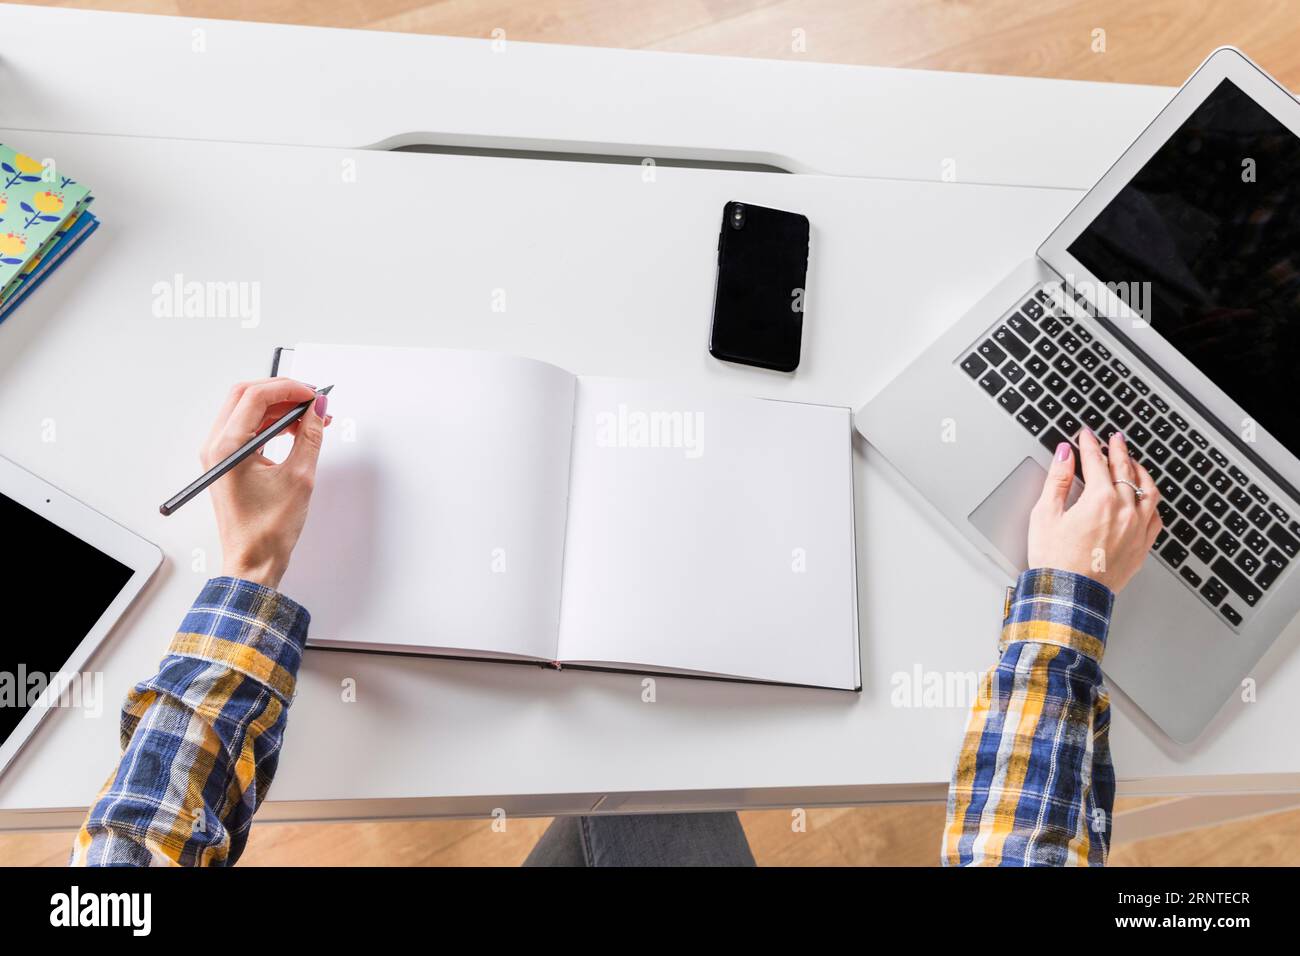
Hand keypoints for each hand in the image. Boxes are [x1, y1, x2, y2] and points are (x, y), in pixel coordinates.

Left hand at [202, 378, 330, 589]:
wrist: (253, 561)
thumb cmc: (267, 531)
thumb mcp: (299, 478)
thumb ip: (310, 437)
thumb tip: (318, 411)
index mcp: (227, 448)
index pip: (256, 397)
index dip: (289, 389)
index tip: (314, 395)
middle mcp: (216, 446)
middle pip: (246, 396)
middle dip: (283, 393)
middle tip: (313, 401)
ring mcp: (219, 454)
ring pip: (247, 411)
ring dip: (280, 408)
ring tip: (311, 419)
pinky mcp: (227, 462)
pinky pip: (248, 429)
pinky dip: (272, 424)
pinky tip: (296, 432)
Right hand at [1027, 428, 1161, 593]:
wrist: (1070, 595)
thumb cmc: (1055, 560)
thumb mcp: (1045, 514)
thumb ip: (1057, 479)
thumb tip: (1064, 454)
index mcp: (1100, 500)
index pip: (1096, 461)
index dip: (1089, 445)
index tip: (1086, 436)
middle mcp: (1125, 510)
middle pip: (1125, 470)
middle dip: (1117, 450)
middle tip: (1113, 439)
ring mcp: (1138, 528)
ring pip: (1148, 489)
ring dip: (1139, 471)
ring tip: (1133, 463)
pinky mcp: (1142, 546)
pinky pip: (1155, 516)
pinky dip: (1150, 502)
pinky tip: (1145, 499)